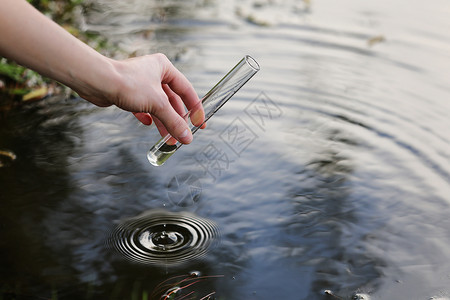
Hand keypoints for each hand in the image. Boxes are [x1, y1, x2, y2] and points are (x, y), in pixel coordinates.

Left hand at [78, 53, 204, 143]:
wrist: (97, 82)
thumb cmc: (128, 84)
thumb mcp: (157, 104)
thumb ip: (174, 122)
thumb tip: (187, 138)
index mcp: (164, 67)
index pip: (186, 90)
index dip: (195, 108)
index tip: (200, 123)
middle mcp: (154, 72)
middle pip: (172, 100)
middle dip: (176, 119)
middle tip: (182, 135)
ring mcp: (140, 82)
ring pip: (157, 105)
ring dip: (163, 121)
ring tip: (168, 138)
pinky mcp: (128, 91)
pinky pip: (143, 106)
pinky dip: (148, 116)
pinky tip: (148, 123)